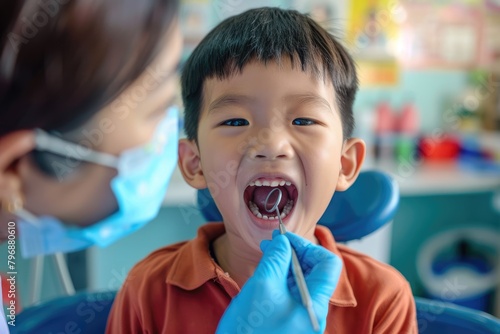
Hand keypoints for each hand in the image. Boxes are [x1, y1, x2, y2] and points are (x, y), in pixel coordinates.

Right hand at [216, 230, 341, 333]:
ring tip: (266, 257)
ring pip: (302, 283)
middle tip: (272, 244)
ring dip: (286, 265)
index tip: (284, 239)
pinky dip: (281, 280)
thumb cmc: (249, 330)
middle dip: (295, 253)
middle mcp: (314, 312)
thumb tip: (284, 241)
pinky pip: (292, 295)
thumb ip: (276, 258)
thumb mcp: (261, 286)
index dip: (307, 246)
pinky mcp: (291, 324)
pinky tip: (265, 275)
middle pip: (315, 272)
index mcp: (315, 304)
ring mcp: (303, 320)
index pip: (327, 264)